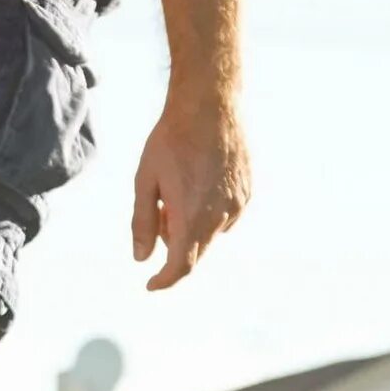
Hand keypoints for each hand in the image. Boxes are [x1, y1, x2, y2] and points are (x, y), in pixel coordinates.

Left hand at [130, 91, 248, 290]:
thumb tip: (141, 258)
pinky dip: (209, 212)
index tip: (151, 285)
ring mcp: (238, 205)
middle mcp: (220, 217)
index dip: (165, 280)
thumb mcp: (146, 181)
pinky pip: (227, 216)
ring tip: (180, 188)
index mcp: (192, 217)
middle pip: (196, 252)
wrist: (210, 106)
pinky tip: (200, 182)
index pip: (181, 266)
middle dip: (174, 243)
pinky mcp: (248, 192)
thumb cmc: (171, 141)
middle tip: (161, 211)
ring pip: (211, 233)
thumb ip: (143, 222)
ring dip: (193, 226)